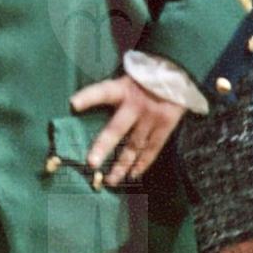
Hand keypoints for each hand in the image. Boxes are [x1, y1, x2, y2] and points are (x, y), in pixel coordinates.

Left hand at [69, 75, 185, 185]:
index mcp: (123, 89)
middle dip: (103, 146)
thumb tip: (84, 106)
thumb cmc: (147, 76)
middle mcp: (136, 104)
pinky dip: (142, 163)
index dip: (88, 98)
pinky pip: (152, 148)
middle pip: (117, 128)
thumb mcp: (129, 76)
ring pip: (134, 145)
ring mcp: (152, 117)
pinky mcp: (165, 125)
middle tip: (92, 163)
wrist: (179, 72)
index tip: (73, 104)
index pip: (103, 92)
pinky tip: (132, 175)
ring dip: (122, 164)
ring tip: (110, 180)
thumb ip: (115, 92)